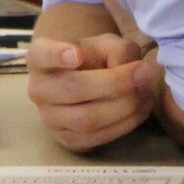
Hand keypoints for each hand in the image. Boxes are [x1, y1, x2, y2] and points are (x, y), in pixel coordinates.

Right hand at [25, 32, 162, 150]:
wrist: (86, 81)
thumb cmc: (93, 58)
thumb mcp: (107, 44)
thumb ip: (119, 51)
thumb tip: (132, 71)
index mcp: (39, 58)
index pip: (42, 55)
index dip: (57, 55)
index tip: (77, 54)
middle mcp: (38, 89)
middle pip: (73, 89)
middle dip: (115, 84)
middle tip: (143, 74)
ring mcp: (49, 118)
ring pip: (86, 119)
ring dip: (123, 107)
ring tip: (145, 93)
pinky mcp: (67, 140)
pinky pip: (97, 138)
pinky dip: (124, 125)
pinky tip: (140, 109)